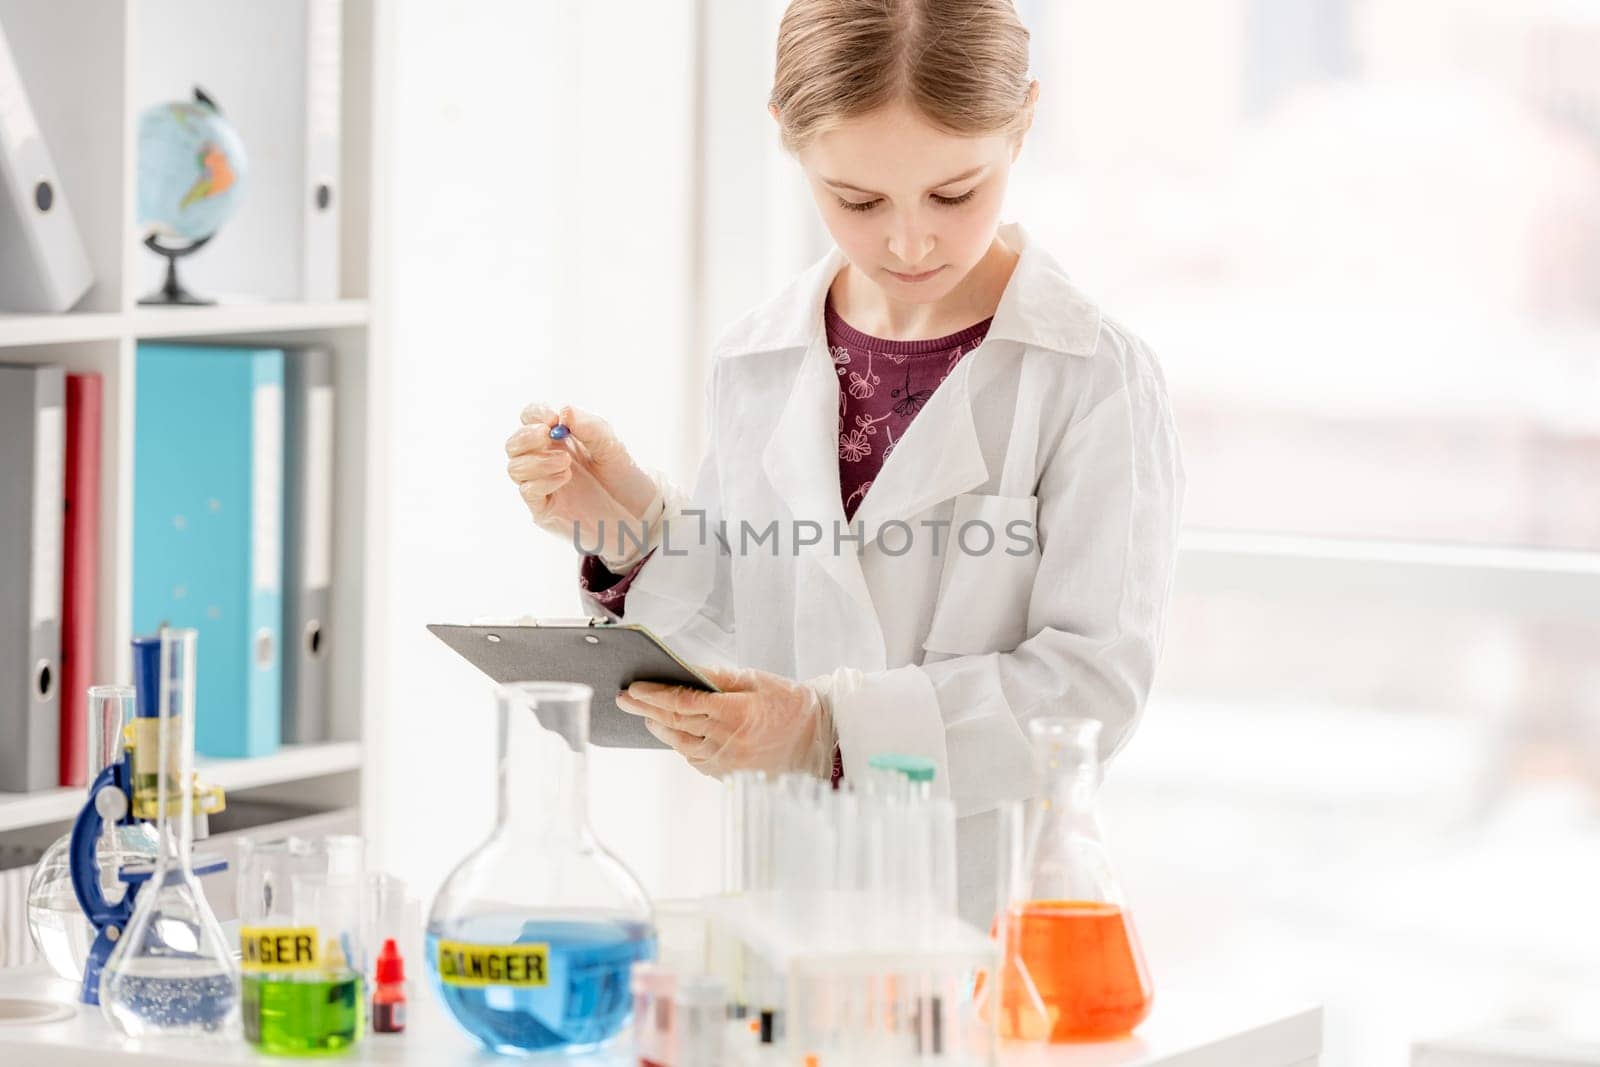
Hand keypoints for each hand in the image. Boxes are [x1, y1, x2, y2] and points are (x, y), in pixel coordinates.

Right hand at [505, 404, 659, 559]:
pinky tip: (564, 477)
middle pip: (513, 444)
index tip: (551, 419)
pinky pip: (527, 491)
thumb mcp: (610, 444)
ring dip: (537, 461)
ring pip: (515, 467)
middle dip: (526, 437)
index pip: (529, 418)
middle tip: (547, 436)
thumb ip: (589, 426)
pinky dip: (542, 481)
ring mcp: (541, 483)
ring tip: (566, 463)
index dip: (534, 414)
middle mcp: (544, 458)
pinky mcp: (543, 507)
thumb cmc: (621, 474)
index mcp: (557, 437)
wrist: (635, 509)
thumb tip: (564, 411)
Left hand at [615, 664, 834, 778]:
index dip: (655, 694)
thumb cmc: (792, 706)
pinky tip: (673, 731)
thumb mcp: (757, 680)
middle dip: (646, 709)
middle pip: (675, 723)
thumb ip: (718, 677)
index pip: (683, 702)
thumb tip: (683, 672)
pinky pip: (694, 758)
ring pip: (680, 743)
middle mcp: (728, 740)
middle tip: (625, 698)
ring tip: (644, 713)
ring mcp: (727, 762)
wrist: (820, 741)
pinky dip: (680, 743)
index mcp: (736, 712)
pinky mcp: (728, 775)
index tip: (635, 687)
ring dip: (659, 727)